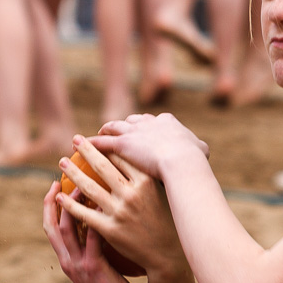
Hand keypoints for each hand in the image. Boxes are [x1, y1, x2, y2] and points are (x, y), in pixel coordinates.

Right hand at [43, 182, 145, 282]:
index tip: (54, 187)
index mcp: (66, 261)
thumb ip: (90, 248)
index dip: (49, 207)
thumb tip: (95, 222)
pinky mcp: (93, 267)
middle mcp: (68, 262)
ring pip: (66, 229)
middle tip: (58, 180)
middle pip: (51, 226)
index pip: (50, 229)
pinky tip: (102, 203)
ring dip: (71, 205)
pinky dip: (94, 218)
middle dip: (52, 201)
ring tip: (80, 185)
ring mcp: (78, 265)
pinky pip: (91, 237)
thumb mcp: (96, 267)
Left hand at [58, 135, 191, 278]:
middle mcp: (132, 194)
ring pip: (89, 188)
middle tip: (74, 139)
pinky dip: (70, 204)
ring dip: (73, 172)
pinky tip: (60, 196)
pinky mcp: (111, 230)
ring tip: (62, 162)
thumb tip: (138, 155)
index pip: (122, 156)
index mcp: (146, 181)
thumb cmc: (168, 221)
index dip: (107, 145)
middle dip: (86, 150)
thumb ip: (149, 175)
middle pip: (103, 167)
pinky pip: (85, 214)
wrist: (168, 254)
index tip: (97, 137)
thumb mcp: (163, 193)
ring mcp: (120, 212)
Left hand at [91, 112, 210, 180]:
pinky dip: (90, 144)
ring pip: (113, 128)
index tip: (142, 131)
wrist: (182, 162)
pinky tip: (80, 147)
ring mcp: (134, 133)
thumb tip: (201, 148)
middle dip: (124, 126)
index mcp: (167, 122)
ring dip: (105, 130)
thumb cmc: (194, 159)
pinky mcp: (122, 145)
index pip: (152, 121)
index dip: (146, 126)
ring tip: (96, 135)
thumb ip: (198, 147)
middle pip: (131, 121)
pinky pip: (101, 144)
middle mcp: (148, 124)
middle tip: (116, 132)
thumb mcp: (201, 150)